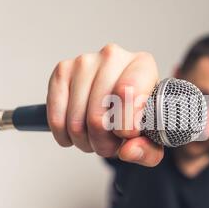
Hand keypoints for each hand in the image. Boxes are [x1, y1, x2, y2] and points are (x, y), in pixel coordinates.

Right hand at [46, 43, 163, 166]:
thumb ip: (148, 149)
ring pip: (76, 120)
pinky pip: (56, 115)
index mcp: (142, 65)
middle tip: (110, 146)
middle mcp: (113, 56)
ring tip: (95, 139)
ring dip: (84, 141)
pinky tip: (74, 135)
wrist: (121, 102)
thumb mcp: (153, 138)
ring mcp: (85, 62)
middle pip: (97, 114)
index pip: (128, 92)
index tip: (126, 136)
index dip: (125, 124)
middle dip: (102, 142)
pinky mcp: (62, 71)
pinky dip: (64, 134)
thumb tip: (128, 151)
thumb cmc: (139, 115)